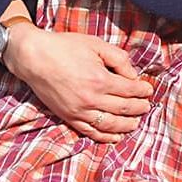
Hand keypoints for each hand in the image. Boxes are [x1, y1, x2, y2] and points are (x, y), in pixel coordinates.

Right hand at [5, 25, 152, 141]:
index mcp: (100, 79)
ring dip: (128, 125)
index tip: (148, 89)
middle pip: (125, 109)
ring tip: (136, 122)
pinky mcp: (69, 117)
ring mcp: (79, 111)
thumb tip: (133, 75)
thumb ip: (118, 58)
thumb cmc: (64, 47)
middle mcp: (91, 99)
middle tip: (146, 105)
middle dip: (140, 108)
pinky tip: (117, 136)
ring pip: (111, 125)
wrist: (33, 57)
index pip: (131, 90)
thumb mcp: (95, 44)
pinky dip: (107, 137)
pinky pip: (91, 132)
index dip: (143, 90)